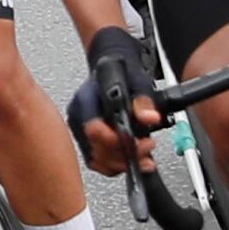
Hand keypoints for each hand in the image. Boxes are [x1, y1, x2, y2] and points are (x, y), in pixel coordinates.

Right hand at [66, 25, 159, 175]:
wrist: (113, 65)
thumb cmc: (122, 72)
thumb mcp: (138, 82)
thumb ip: (144, 101)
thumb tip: (150, 118)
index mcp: (86, 100)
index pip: (93, 129)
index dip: (116, 140)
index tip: (136, 142)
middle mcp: (78, 116)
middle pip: (95, 149)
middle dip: (124, 154)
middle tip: (146, 147)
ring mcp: (80, 129)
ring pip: (96, 159)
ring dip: (121, 163)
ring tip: (144, 157)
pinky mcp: (87, 139)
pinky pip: (97, 161)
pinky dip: (116, 164)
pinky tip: (132, 161)